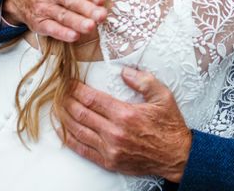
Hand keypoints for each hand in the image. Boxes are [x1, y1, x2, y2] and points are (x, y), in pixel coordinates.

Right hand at [2, 0, 121, 41]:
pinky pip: (50, 28)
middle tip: (101, 15)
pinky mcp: (38, 22)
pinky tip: (74, 36)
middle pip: (71, 0)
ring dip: (76, 22)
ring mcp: (43, 7)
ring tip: (91, 27)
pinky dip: (62, 33)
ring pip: (62, 15)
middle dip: (87, 9)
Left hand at [58, 68, 191, 182]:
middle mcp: (114, 132)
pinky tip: (63, 131)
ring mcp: (110, 149)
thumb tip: (124, 71)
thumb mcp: (163, 96)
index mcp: (126, 114)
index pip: (92, 99)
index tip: (69, 82)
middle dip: (66, 101)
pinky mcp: (109, 162)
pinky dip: (69, 140)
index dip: (76, 89)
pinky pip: (83, 150)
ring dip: (64, 118)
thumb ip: (143, 81)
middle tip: (59, 92)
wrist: (177, 156)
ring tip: (57, 107)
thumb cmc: (170, 126)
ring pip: (78, 131)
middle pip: (80, 114)